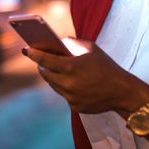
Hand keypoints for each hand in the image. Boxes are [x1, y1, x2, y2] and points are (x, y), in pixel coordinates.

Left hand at [23, 38, 143, 113]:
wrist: (122, 91)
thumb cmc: (107, 66)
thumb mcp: (91, 48)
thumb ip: (72, 42)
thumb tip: (58, 41)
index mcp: (70, 67)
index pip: (44, 59)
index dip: (33, 54)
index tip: (26, 49)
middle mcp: (67, 83)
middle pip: (45, 74)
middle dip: (42, 66)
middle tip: (41, 61)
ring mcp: (70, 97)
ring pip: (54, 85)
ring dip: (53, 77)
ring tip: (55, 70)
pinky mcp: (75, 106)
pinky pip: (64, 95)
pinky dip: (66, 88)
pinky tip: (73, 83)